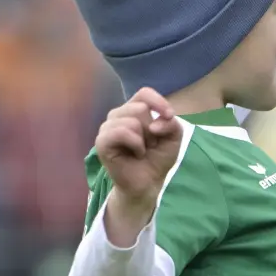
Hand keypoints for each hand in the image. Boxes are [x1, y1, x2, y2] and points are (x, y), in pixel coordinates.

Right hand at [95, 88, 180, 243]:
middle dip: (152, 130)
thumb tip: (155, 123)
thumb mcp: (173, 137)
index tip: (169, 115)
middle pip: (140, 108)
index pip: (144, 93)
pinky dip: (135, 144)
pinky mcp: (102, 142)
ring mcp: (107, 128)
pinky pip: (121, 132)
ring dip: (144, 139)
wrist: (149, 182)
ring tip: (141, 150)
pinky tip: (136, 154)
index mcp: (133, 110)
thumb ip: (171, 123)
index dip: (158, 102)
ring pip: (131, 120)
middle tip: (150, 145)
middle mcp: (117, 115)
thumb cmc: (157, 157)